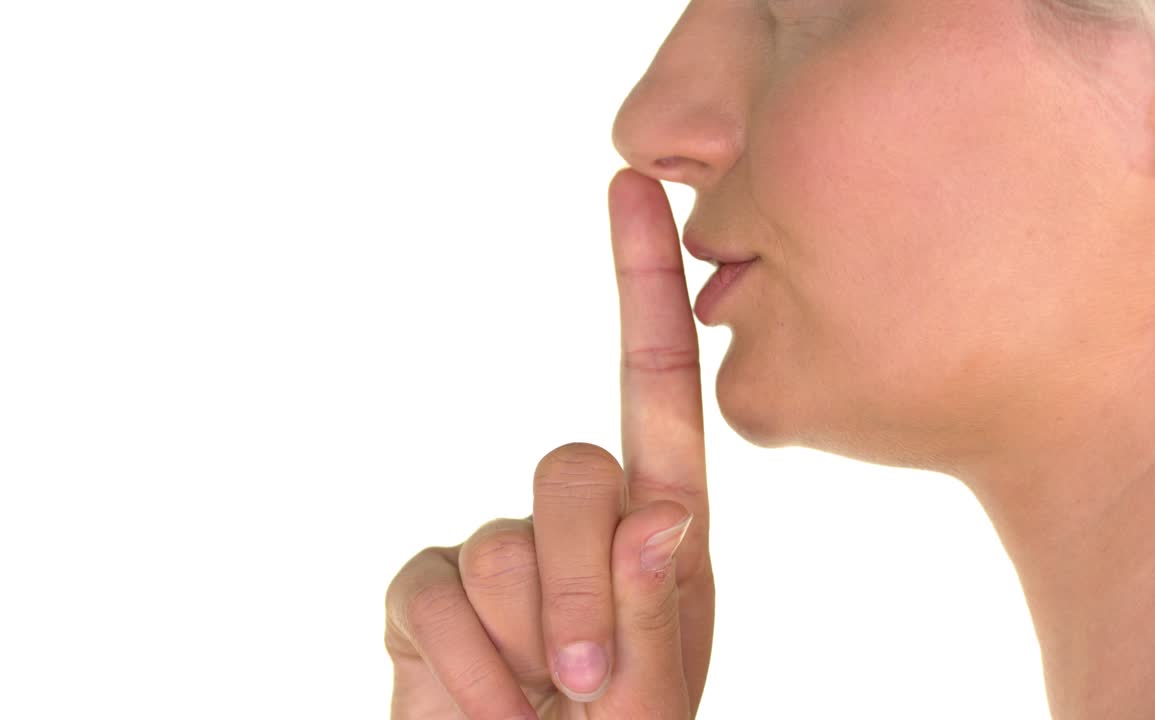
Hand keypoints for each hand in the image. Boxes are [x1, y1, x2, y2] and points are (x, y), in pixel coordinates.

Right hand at [384, 168, 715, 718]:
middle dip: (581, 588)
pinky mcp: (426, 588)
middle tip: (586, 687)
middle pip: (571, 472)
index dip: (645, 282)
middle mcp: (580, 517)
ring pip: (502, 548)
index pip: (656, 382)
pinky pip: (431, 592)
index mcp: (659, 525)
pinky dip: (464, 667)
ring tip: (543, 701)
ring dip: (526, 643)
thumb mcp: (655, 687)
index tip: (635, 186)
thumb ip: (654, 605)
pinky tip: (487, 703)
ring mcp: (496, 548)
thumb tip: (657, 513)